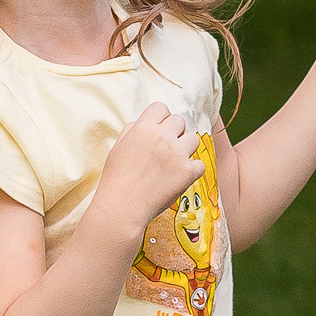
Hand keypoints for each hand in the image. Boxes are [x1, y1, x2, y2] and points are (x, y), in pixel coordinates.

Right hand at [94, 102, 204, 232]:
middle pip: (179, 121)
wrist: (122, 207)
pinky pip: (199, 164)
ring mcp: (177, 154)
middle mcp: (162, 137)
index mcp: (143, 128)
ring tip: (174, 162)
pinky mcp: (187, 172)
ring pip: (193, 139)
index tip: (158, 130)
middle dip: (174, 132)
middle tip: (166, 148)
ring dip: (186, 148)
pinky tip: (180, 177)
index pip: (161, 108)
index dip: (160, 118)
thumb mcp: (117, 148)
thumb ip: (131, 132)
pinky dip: (192, 170)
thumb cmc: (116, 179)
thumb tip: (141, 124)